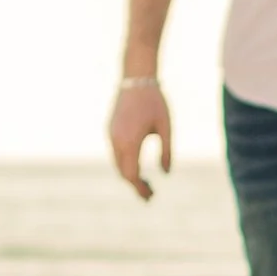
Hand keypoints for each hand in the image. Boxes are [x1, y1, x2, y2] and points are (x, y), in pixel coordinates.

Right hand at [110, 76, 170, 199]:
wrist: (136, 79)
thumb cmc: (155, 102)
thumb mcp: (166, 128)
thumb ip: (166, 152)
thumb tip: (166, 173)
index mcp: (130, 142)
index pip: (132, 175)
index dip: (140, 188)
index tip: (150, 196)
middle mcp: (116, 141)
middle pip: (123, 172)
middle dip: (135, 185)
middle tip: (150, 195)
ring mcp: (111, 134)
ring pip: (117, 163)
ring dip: (129, 175)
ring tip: (145, 182)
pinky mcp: (110, 129)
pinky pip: (115, 153)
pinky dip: (124, 163)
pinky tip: (136, 165)